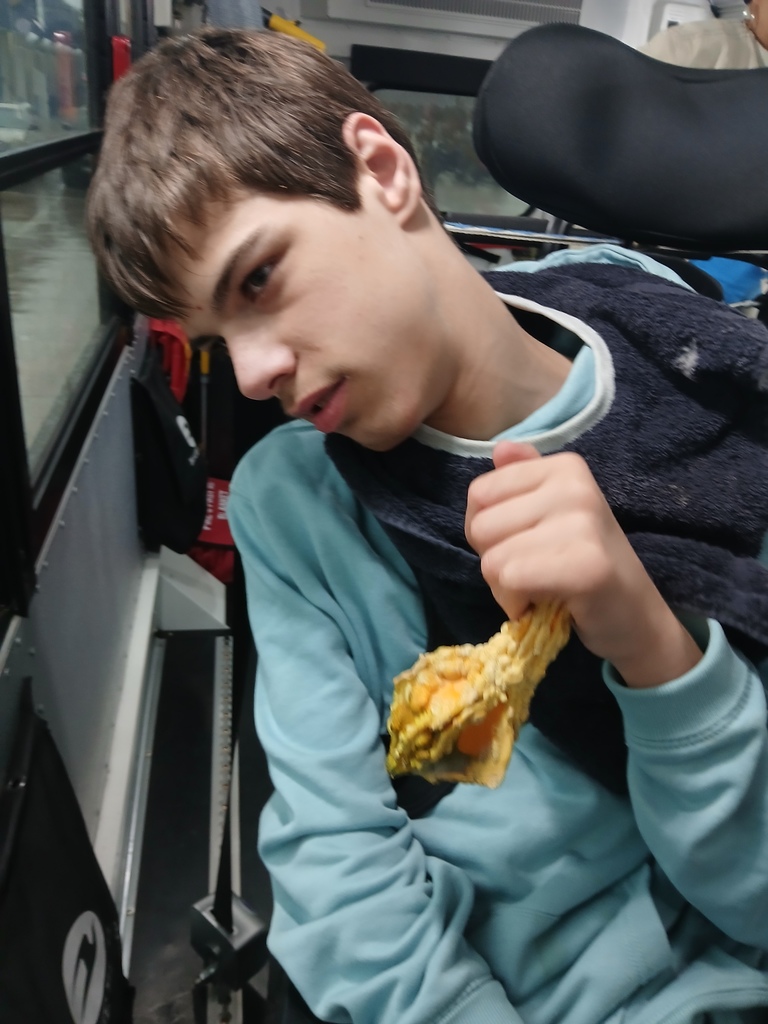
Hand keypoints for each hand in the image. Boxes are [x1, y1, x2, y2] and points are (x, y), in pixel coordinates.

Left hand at [465, 441, 701, 687]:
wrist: (637, 617)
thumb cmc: (585, 565)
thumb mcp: (554, 514)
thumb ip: (523, 479)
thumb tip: (501, 447)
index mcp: (565, 467)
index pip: (480, 493)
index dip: (488, 529)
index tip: (526, 544)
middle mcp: (576, 486)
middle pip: (480, 527)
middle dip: (495, 560)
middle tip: (536, 572)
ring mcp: (583, 523)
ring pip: (492, 559)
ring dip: (506, 588)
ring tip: (543, 588)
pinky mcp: (585, 566)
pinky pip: (511, 580)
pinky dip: (518, 603)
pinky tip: (547, 603)